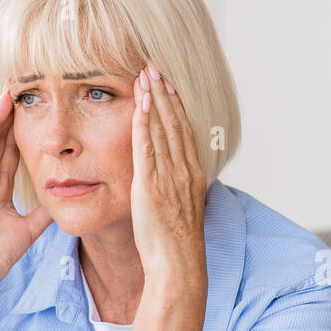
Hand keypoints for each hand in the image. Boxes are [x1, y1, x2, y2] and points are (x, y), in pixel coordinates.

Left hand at [130, 62, 207, 286]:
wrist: (178, 264)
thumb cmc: (175, 245)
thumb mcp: (179, 211)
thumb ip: (173, 189)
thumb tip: (166, 182)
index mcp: (191, 175)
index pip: (183, 131)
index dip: (175, 105)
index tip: (167, 84)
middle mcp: (183, 170)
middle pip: (174, 122)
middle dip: (165, 93)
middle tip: (155, 67)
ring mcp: (169, 176)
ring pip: (162, 128)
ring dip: (154, 98)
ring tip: (145, 74)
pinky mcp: (151, 184)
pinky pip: (147, 145)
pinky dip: (143, 121)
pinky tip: (139, 102)